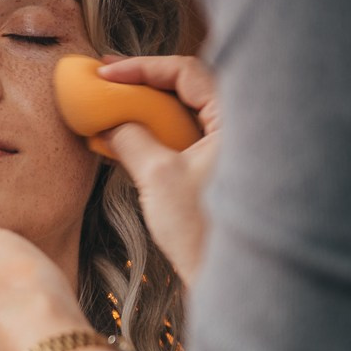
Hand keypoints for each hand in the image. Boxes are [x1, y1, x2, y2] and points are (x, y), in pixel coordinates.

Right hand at [95, 55, 220, 278]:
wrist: (234, 283)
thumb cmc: (206, 233)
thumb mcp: (158, 178)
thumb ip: (131, 139)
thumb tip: (110, 120)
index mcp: (239, 118)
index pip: (187, 72)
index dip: (142, 68)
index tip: (105, 72)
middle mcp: (245, 127)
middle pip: (190, 88)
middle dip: (145, 83)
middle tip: (107, 78)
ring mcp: (237, 149)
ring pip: (189, 113)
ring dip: (150, 109)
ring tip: (112, 107)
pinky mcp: (227, 171)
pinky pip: (190, 138)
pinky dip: (161, 134)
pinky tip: (129, 138)